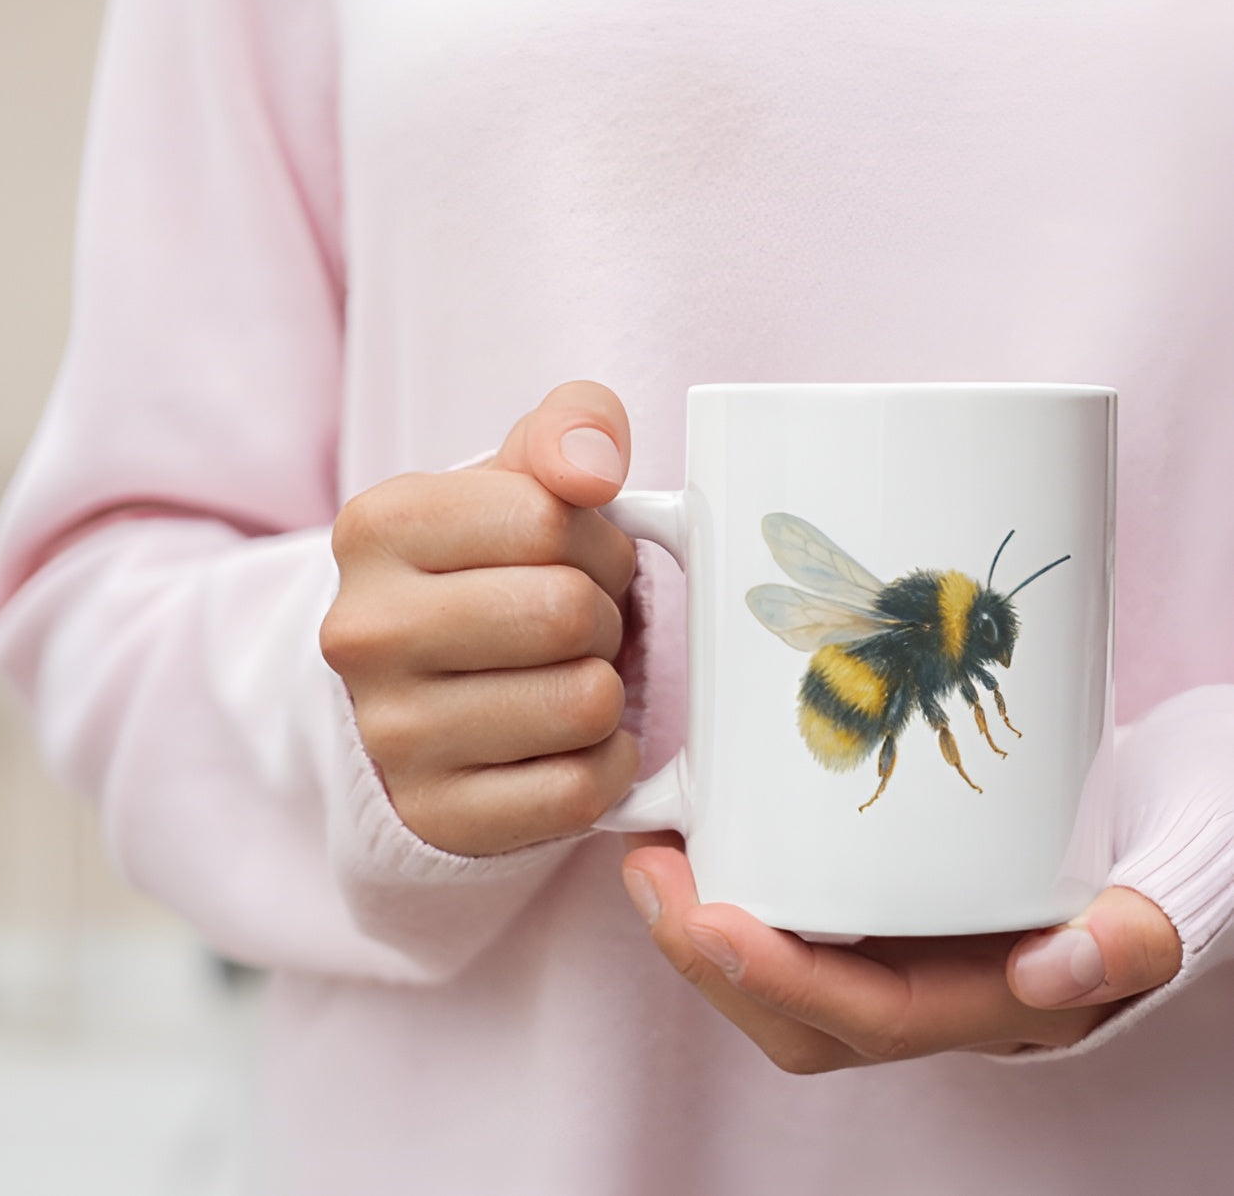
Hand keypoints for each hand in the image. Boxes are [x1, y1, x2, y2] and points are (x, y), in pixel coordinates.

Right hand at [321, 381, 638, 855]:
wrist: (419, 692)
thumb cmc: (486, 574)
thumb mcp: (517, 481)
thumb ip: (570, 429)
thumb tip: (592, 465)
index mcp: (377, 527)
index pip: (551, 517)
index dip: (595, 540)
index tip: (572, 558)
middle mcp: (363, 632)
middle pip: (568, 613)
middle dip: (603, 616)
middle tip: (577, 626)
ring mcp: (392, 735)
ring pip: (584, 704)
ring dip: (606, 690)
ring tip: (565, 677)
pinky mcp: (438, 816)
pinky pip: (579, 790)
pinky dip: (605, 764)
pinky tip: (568, 743)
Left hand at [622, 836, 1182, 1070]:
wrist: (1167, 812)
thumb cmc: (1175, 838)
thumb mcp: (1180, 875)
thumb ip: (1139, 934)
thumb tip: (1061, 968)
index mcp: (1004, 1000)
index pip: (875, 1018)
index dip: (783, 982)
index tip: (710, 919)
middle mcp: (945, 991)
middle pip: (804, 1017)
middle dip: (711, 958)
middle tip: (650, 870)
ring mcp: (912, 950)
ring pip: (786, 979)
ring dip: (704, 928)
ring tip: (651, 852)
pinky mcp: (887, 903)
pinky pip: (798, 924)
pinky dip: (736, 890)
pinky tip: (694, 835)